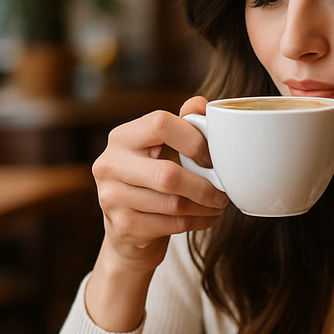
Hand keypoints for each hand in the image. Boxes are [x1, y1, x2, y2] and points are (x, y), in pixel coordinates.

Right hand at [92, 96, 228, 272]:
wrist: (129, 228)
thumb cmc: (154, 178)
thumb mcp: (164, 147)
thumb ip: (184, 122)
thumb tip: (199, 105)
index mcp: (122, 136)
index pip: (160, 124)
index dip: (194, 140)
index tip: (212, 158)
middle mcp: (110, 164)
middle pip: (167, 174)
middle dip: (204, 186)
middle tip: (223, 192)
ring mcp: (111, 197)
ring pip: (173, 204)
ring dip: (205, 207)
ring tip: (219, 205)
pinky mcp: (122, 226)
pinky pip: (171, 225)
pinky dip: (197, 222)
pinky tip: (207, 218)